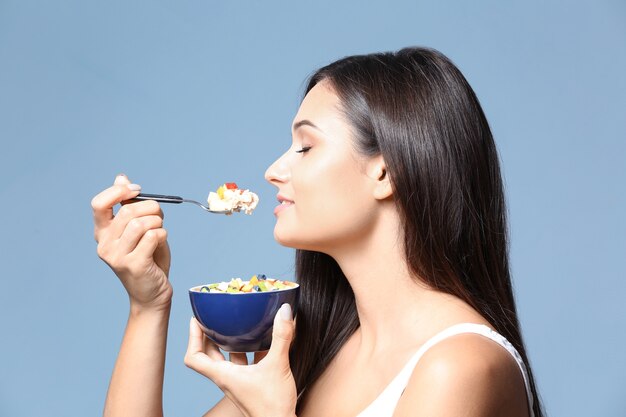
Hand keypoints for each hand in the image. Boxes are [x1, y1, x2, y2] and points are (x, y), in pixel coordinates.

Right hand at [92, 174, 172, 311]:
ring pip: (141, 223)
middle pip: (128, 211)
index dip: (119, 191)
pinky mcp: (134, 265)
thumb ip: (129, 205)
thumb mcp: (138, 229)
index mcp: (102, 233)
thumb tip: (121, 177)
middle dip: (151, 207)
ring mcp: (117, 257)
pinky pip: (153, 236)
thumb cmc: (148, 258)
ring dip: (158, 222)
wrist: (152, 293)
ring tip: (160, 230)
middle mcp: (104, 245)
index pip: (99, 203)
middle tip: (159, 215)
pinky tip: (161, 242)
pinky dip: (163, 234)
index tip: (137, 190)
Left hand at [185, 304, 297, 416]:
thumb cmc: (272, 405)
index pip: (194, 357)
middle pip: (208, 356)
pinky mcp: (250, 384)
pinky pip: (244, 364)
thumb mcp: (278, 365)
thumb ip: (281, 337)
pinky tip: (261, 340)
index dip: (192, 337)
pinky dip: (247, 351)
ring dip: (228, 342)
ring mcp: (238, 382)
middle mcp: (226, 379)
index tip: (197, 320)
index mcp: (223, 375)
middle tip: (213, 318)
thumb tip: (284, 311)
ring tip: (235, 324)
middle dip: (208, 336)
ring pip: (226, 359)